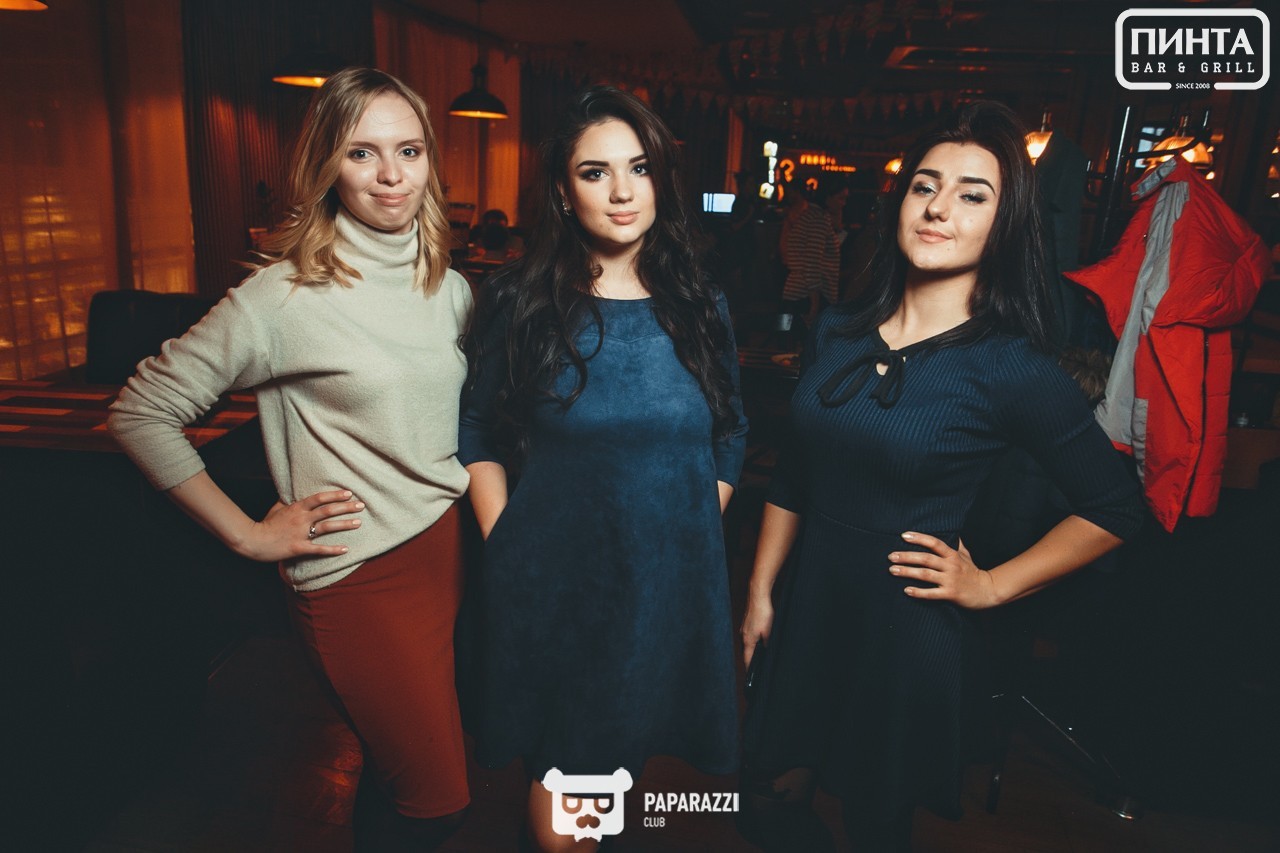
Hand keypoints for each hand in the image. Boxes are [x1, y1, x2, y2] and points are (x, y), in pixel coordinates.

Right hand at [235, 489, 364, 562]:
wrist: (253, 540)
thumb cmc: (264, 524)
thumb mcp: (276, 508)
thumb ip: (287, 501)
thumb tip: (292, 493)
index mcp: (297, 507)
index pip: (320, 498)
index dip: (335, 495)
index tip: (349, 493)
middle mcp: (301, 518)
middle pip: (328, 510)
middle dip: (346, 507)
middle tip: (361, 505)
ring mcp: (301, 533)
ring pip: (327, 527)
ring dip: (344, 524)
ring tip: (358, 522)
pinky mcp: (299, 547)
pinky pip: (319, 549)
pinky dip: (332, 549)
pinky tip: (345, 549)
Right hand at [741, 594, 773, 668]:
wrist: (758, 596)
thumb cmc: (763, 613)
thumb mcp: (769, 632)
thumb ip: (767, 644)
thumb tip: (767, 652)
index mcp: (747, 641)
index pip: (747, 659)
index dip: (749, 669)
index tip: (750, 678)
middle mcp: (743, 636)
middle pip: (746, 653)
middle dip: (750, 661)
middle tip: (756, 670)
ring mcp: (744, 629)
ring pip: (748, 645)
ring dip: (752, 651)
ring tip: (758, 658)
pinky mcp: (747, 624)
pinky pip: (749, 637)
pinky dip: (753, 643)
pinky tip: (760, 642)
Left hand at [888, 532, 999, 609]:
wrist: (988, 591)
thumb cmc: (973, 572)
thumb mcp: (966, 555)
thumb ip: (957, 545)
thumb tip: (954, 532)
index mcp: (952, 555)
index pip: (934, 543)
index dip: (919, 538)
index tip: (903, 536)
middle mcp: (950, 566)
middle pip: (925, 558)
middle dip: (906, 556)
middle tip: (890, 556)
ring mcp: (950, 580)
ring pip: (925, 574)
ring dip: (907, 572)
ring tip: (892, 570)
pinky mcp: (950, 594)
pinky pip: (931, 593)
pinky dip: (918, 592)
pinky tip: (906, 590)